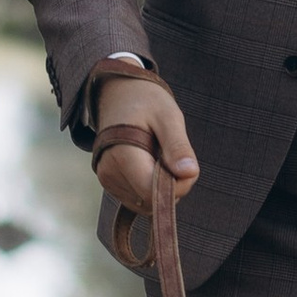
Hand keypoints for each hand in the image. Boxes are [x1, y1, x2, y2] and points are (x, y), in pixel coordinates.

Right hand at [91, 74, 197, 214]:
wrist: (118, 93)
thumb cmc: (145, 100)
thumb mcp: (168, 117)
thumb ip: (178, 146)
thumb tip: (189, 173)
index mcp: (122, 156)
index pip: (153, 194)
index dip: (177, 187)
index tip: (187, 166)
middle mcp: (109, 173)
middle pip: (151, 201)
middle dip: (172, 186)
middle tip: (174, 155)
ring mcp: (107, 180)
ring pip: (146, 203)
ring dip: (161, 187)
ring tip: (160, 155)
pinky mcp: (110, 183)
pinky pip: (138, 199)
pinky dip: (151, 187)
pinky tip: (152, 163)